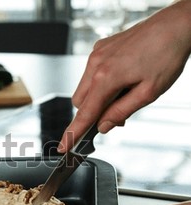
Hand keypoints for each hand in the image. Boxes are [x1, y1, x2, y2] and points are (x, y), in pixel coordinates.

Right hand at [59, 0, 190, 151]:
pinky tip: (121, 78)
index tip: (63, 147)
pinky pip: (90, 73)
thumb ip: (121, 112)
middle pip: (80, 103)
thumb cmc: (166, 54)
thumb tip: (104, 126)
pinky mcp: (100, 48)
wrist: (175, 25)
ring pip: (84, 88)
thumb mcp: (149, 92)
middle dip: (92, 113)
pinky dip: (99, 83)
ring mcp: (96, 55)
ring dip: (97, 98)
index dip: (73, 133)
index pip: (84, 114)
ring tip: (124, 94)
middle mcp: (95, 65)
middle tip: (116, 117)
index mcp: (106, 78)